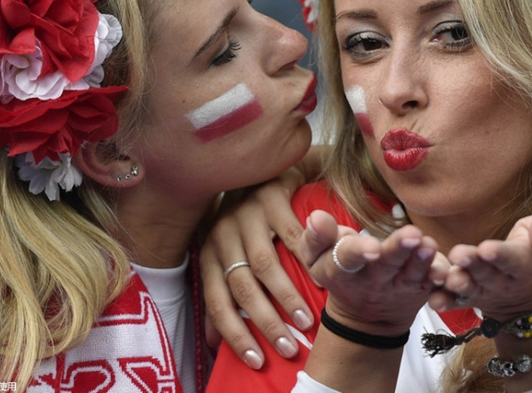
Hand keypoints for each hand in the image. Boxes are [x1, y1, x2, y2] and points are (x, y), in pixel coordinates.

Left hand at [201, 169, 313, 367]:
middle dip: (265, 322)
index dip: (235, 334)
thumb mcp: (229, 255)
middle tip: (289, 347)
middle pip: (241, 287)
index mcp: (209, 253)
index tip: (257, 361)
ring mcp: (245, 214)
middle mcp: (222, 233)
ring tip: (305, 320)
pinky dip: (306, 259)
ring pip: (264, 264)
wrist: (267, 170)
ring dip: (285, 296)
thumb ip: (223, 294)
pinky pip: (290, 234)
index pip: (216, 302)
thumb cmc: (249, 223)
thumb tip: (212, 343)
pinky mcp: (270, 197)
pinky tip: (321, 278)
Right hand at [304, 210, 448, 334]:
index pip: (347, 258)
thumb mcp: (317, 258)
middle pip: (386, 264)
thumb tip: (316, 217)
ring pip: (412, 274)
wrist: (363, 317)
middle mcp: (373, 280)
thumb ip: (316, 237)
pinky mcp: (420, 290)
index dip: (358, 251)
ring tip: (429, 244)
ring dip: (423, 260)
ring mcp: (399, 287)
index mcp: (342, 270)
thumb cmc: (338, 271)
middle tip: (412, 235)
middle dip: (398, 249)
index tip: (371, 247)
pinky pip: (432, 284)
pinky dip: (439, 276)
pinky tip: (446, 266)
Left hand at [428, 213, 531, 320]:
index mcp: (528, 265)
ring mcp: (484, 292)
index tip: (487, 248)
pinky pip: (455, 301)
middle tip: (459, 254)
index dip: (502, 255)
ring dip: (458, 284)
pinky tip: (433, 300)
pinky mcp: (467, 297)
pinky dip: (445, 301)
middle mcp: (503, 282)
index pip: (515, 260)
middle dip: (473, 264)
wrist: (530, 291)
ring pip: (470, 289)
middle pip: (487, 274)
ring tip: (448, 277)